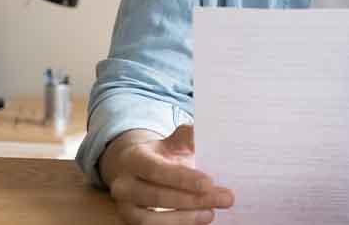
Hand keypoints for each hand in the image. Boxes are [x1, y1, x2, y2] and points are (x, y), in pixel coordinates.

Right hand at [104, 125, 233, 224]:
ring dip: (185, 218)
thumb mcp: (172, 142)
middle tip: (224, 198)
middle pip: (156, 196)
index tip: (209, 182)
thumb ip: (188, 137)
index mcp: (134, 158)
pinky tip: (198, 220)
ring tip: (211, 213)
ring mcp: (125, 207)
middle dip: (192, 199)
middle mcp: (124, 185)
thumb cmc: (161, 155)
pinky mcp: (131, 221)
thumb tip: (207, 132)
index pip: (156, 169)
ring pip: (150, 219)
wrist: (135, 170)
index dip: (182, 178)